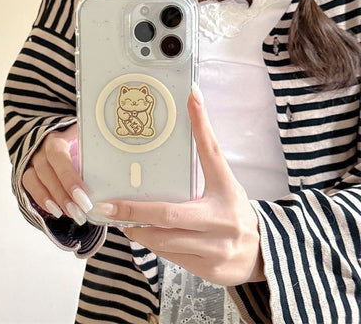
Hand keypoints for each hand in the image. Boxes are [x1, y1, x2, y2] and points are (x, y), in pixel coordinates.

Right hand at [22, 123, 91, 224]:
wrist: (56, 136)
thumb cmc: (78, 140)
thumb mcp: (86, 137)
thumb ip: (94, 146)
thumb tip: (115, 158)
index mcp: (58, 137)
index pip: (59, 157)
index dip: (69, 177)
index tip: (84, 195)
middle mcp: (42, 147)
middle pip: (48, 171)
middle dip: (64, 194)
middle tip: (81, 211)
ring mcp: (32, 158)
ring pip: (36, 179)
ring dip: (53, 199)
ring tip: (71, 214)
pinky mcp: (27, 169)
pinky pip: (28, 185)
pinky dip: (41, 199)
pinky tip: (56, 211)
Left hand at [95, 88, 264, 285]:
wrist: (262, 252)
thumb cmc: (234, 209)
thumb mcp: (223, 181)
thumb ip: (206, 151)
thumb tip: (193, 103)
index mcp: (227, 190)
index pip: (212, 153)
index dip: (200, 126)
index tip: (189, 100)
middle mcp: (223, 221)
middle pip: (170, 216)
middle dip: (134, 212)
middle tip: (108, 206)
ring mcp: (216, 249)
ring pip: (165, 241)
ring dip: (141, 231)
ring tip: (124, 221)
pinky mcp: (210, 270)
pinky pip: (171, 258)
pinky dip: (155, 246)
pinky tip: (148, 236)